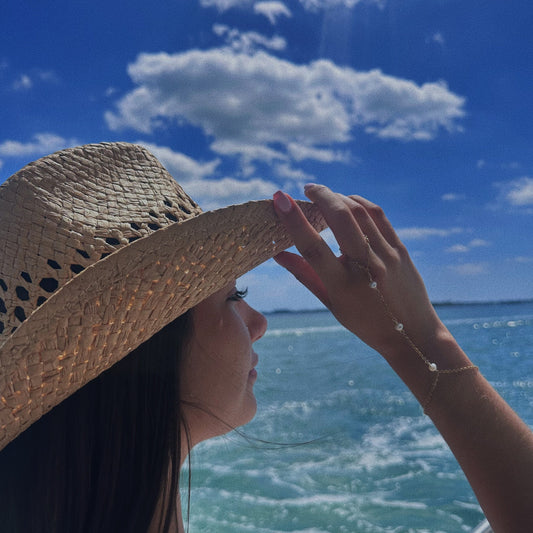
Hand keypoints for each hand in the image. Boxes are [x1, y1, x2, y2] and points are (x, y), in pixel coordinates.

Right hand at [273, 184, 443, 356]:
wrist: (413, 334)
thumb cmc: (366, 322)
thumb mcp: (332, 304)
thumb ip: (304, 276)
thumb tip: (278, 254)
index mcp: (343, 286)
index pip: (313, 247)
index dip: (294, 220)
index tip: (279, 198)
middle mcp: (366, 268)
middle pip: (341, 219)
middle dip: (321, 195)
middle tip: (306, 188)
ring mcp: (387, 256)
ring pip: (360, 212)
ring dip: (339, 197)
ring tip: (325, 194)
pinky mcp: (401, 250)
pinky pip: (378, 215)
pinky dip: (359, 203)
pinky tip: (348, 201)